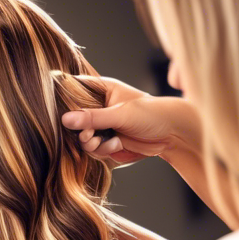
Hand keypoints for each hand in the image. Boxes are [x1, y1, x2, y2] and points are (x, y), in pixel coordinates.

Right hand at [61, 77, 201, 164]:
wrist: (172, 134)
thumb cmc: (152, 113)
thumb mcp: (121, 114)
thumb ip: (93, 118)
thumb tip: (66, 120)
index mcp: (99, 89)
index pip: (71, 90)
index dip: (66, 104)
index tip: (69, 118)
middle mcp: (97, 106)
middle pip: (73, 119)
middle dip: (81, 131)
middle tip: (91, 136)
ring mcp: (101, 124)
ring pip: (81, 137)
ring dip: (92, 144)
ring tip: (109, 142)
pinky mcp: (106, 140)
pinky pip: (93, 148)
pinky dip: (102, 150)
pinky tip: (118, 145)